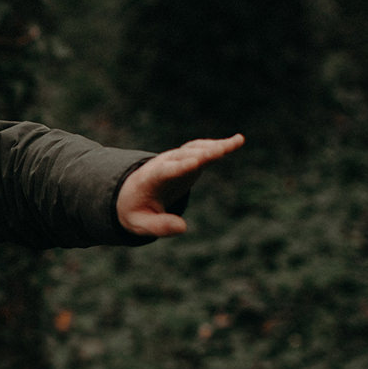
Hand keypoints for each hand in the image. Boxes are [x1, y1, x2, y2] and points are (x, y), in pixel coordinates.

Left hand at [116, 134, 244, 237]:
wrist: (130, 193)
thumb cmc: (135, 210)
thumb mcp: (140, 224)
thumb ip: (159, 226)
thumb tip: (183, 227)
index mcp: (150, 179)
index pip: (166, 171)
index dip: (180, 167)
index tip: (195, 163)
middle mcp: (164, 164)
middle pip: (185, 156)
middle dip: (202, 153)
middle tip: (221, 150)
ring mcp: (176, 160)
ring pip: (196, 149)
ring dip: (215, 146)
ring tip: (237, 141)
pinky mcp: (187, 160)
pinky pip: (202, 150)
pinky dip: (218, 145)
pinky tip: (237, 141)